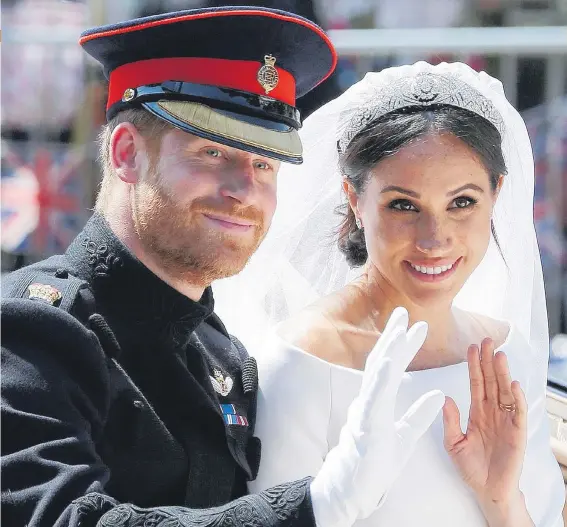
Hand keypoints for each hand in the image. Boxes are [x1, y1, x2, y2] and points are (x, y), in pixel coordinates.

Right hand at [310, 307, 444, 526]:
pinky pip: (373, 399)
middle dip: (393, 337)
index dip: (403, 346)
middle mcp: (369, 400)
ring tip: (399, 330)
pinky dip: (380, 379)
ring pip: (376, 375)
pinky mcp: (365, 425)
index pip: (392, 367)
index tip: (416, 327)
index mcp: (379, 401)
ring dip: (388, 350)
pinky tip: (388, 362)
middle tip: (404, 313)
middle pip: (382, 362)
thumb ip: (419, 414)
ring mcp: (365, 411)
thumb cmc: (375, 463)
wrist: (354, 489)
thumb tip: (439, 394)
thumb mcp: (404, 436)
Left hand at [443, 338, 527, 507]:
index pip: (476, 383)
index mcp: (477, 412)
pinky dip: (516, 398)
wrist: (487, 491)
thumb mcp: (453, 443)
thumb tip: (445, 398)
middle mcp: (492, 412)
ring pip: (504, 391)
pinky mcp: (517, 433)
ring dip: (502, 373)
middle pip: (491, 381)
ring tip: (499, 355)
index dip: (473, 365)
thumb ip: (450, 421)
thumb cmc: (471, 467)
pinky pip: (518, 412)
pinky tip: (512, 384)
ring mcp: (505, 420)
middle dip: (488, 361)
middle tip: (486, 340)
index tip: (470, 347)